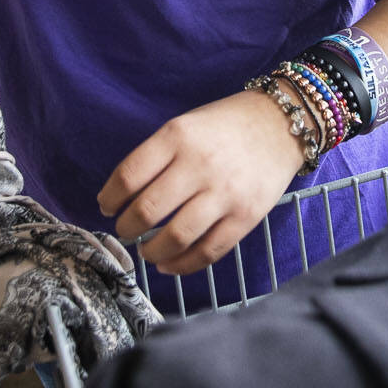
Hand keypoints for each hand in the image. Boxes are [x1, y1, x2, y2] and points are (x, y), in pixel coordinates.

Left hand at [98, 90, 308, 274]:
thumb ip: (158, 156)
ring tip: (146, 250)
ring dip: (151, 251)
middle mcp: (199, 165)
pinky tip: (168, 264)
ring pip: (176, 237)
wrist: (281, 123)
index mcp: (177, 136)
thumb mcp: (185, 124)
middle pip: (148, 210)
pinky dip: (182, 265)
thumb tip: (125, 197)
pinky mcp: (246, 217)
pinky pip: (208, 251)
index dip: (110, 198)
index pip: (129, 175)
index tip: (106, 206)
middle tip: (125, 230)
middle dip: (127, 227)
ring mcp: (225, 193)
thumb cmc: (225, 124)